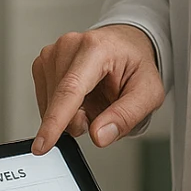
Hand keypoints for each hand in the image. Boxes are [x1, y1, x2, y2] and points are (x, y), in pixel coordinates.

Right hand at [32, 23, 163, 154]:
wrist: (125, 47)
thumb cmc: (135, 66)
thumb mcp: (148, 94)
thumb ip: (126, 116)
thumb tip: (99, 136)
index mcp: (96, 49)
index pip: (70, 90)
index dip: (56, 120)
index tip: (43, 145)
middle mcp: (69, 46)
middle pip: (60, 104)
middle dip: (78, 121)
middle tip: (103, 111)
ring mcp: (52, 53)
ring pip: (50, 105)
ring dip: (70, 114)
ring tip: (92, 98)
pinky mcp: (42, 62)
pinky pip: (46, 101)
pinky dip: (62, 108)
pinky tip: (78, 97)